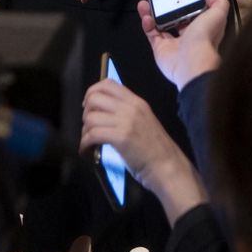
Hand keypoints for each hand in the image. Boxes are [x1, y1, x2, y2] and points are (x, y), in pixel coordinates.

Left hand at [80, 79, 208, 223]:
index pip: (108, 84)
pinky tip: (87, 150)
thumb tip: (103, 112)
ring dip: (84, 131)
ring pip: (91, 117)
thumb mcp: (144, 121)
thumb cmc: (155, 148)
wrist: (167, 166)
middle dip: (85, 112)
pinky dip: (84, 143)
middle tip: (88, 125)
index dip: (92, 92)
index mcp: (137, 101)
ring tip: (88, 141)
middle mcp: (131, 107)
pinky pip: (93, 134)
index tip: (88, 105)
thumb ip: (127, 112)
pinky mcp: (121, 138)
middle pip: (95, 98)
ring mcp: (126, 121)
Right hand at [139, 0, 228, 89]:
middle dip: (167, 7)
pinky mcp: (160, 49)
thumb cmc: (204, 38)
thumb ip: (218, 2)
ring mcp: (173, 43)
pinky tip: (146, 15)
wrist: (190, 62)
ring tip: (147, 2)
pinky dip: (147, 24)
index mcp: (202, 28)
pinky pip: (152, 34)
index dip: (188, 2)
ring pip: (161, 25)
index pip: (195, 13)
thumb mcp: (217, 15)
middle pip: (176, 18)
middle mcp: (188, 36)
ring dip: (153, 13)